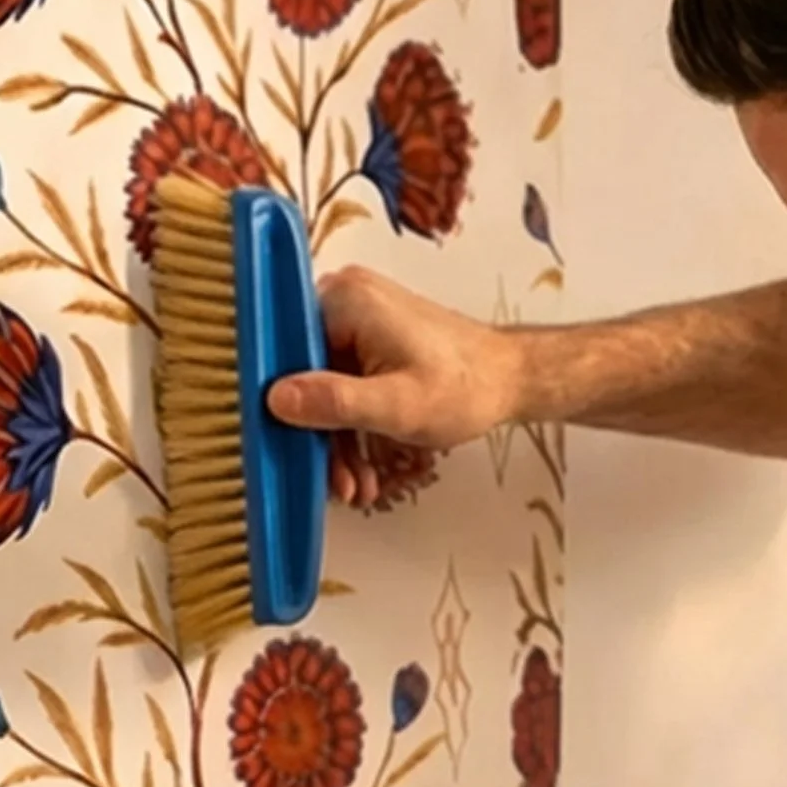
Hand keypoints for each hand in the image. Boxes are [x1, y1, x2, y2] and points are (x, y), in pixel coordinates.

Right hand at [267, 269, 523, 507]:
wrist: (510, 380)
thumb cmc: (464, 387)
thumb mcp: (395, 405)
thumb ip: (334, 402)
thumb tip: (276, 399)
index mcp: (344, 301)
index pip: (287, 351)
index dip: (282, 404)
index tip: (288, 447)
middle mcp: (345, 299)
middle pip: (306, 374)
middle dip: (320, 436)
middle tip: (337, 484)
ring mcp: (359, 319)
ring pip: (325, 387)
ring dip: (339, 442)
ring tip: (358, 487)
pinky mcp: (372, 339)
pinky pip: (345, 384)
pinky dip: (353, 426)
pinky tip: (365, 469)